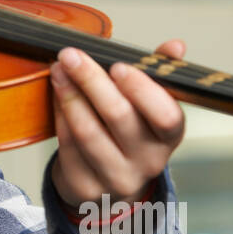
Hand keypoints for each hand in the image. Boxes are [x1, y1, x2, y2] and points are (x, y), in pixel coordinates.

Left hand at [49, 40, 186, 211]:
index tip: (117, 65)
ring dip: (69, 95)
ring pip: (88, 132)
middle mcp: (148, 162)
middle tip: (71, 55)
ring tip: (58, 70)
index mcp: (168, 137)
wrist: (108, 183)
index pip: (166, 117)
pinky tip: (57, 95)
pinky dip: (60, 116)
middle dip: (91, 81)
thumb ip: (159, 73)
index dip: (142, 90)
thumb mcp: (149, 105)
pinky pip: (68, 146)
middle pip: (119, 117)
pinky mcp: (86, 187)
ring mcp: (117, 179)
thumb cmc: (129, 133)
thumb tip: (175, 46)